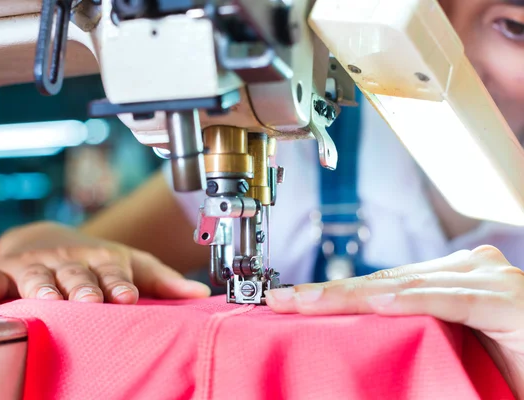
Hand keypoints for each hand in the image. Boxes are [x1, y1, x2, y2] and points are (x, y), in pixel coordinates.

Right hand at [0, 222, 209, 307]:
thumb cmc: (97, 260)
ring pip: (40, 274)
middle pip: (79, 274)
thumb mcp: (132, 265)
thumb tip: (202, 295)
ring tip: (45, 297)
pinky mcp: (8, 270)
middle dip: (84, 287)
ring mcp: (40, 264)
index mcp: (105, 261)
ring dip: (41, 285)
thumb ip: (163, 281)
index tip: (127, 296)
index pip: (115, 274)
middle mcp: (73, 260)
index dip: (120, 284)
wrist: (50, 236)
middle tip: (90, 301)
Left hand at [265, 245, 523, 397]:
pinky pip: (449, 300)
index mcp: (451, 279)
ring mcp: (487, 279)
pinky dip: (411, 302)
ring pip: (406, 285)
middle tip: (283, 301)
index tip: (292, 301)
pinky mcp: (504, 300)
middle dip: (332, 293)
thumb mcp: (450, 344)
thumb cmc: (508, 362)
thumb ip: (414, 332)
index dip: (336, 293)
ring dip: (354, 296)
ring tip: (308, 303)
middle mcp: (467, 270)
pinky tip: (376, 304)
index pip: (382, 285)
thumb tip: (362, 340)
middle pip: (386, 281)